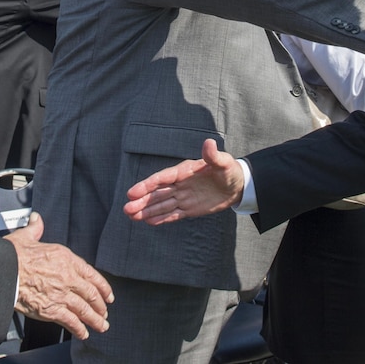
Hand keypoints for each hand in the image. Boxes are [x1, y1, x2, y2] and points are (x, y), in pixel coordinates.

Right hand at [6, 213, 114, 339]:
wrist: (2, 272)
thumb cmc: (13, 256)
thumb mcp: (26, 237)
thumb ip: (35, 229)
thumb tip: (36, 219)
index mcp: (65, 258)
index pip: (91, 274)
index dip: (102, 286)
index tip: (108, 294)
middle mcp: (67, 277)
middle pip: (91, 294)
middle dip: (101, 305)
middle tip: (105, 312)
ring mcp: (61, 295)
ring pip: (85, 309)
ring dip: (95, 319)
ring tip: (101, 325)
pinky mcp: (51, 310)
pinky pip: (70, 321)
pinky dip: (79, 329)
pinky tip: (83, 333)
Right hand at [122, 139, 243, 224]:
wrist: (237, 185)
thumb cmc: (230, 170)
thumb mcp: (223, 162)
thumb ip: (213, 155)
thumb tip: (209, 143)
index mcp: (184, 171)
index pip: (162, 179)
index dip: (147, 185)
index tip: (132, 193)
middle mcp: (180, 184)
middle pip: (157, 193)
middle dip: (142, 201)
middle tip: (126, 209)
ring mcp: (183, 197)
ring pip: (162, 204)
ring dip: (147, 210)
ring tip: (131, 216)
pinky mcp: (189, 208)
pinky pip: (173, 214)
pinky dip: (161, 218)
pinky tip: (148, 221)